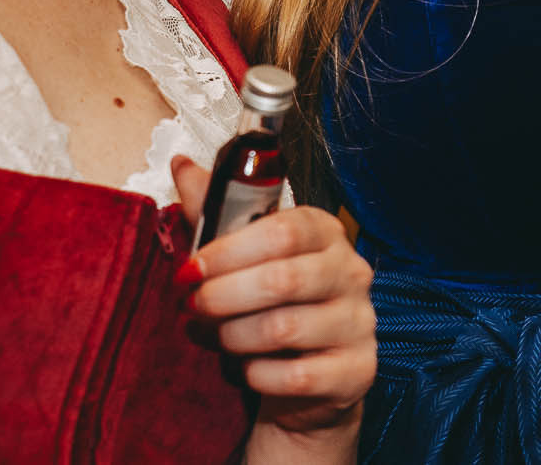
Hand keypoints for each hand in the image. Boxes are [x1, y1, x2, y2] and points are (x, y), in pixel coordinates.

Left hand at [171, 154, 375, 443]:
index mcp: (325, 232)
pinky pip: (299, 376)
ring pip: (285, 329)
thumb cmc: (270, 301)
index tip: (190, 270)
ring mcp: (359, 322)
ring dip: (235, 336)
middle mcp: (351, 272)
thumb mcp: (242, 252)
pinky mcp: (358, 370)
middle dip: (224, 296)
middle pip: (283, 280)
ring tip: (215, 337)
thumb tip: (180, 163)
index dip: (229, 252)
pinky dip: (259, 375)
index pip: (282, 231)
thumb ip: (213, 210)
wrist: (307, 371)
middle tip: (193, 307)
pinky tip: (245, 369)